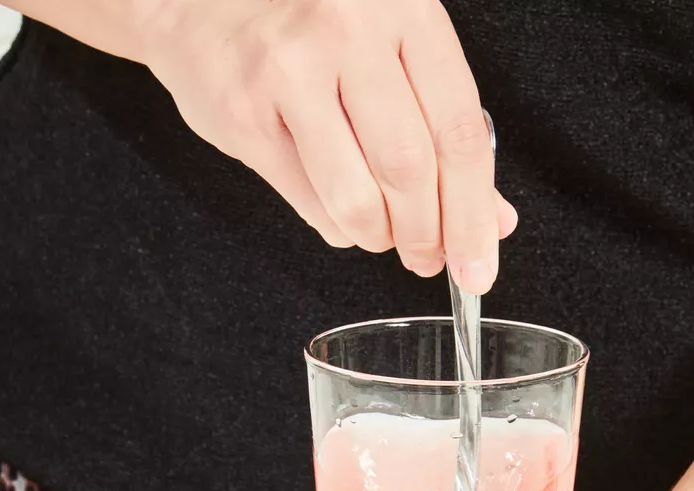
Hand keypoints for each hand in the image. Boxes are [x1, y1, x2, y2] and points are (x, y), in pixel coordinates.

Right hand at [135, 0, 516, 290]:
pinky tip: (342, 213)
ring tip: (383, 236)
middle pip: (410, 169)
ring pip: (356, 197)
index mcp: (404, 11)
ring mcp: (291, 71)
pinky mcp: (246, 113)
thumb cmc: (310, 25)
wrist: (202, 2)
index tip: (480, 262)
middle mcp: (349, 33)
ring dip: (378, 237)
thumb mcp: (396, 54)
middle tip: (431, 259)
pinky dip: (336, 225)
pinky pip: (308, 201)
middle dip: (428, 235)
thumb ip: (445, 129)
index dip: (474, 211)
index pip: (458, 131)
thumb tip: (491, 218)